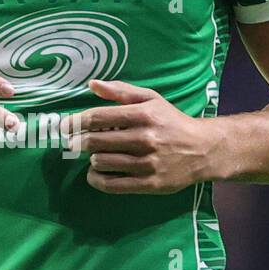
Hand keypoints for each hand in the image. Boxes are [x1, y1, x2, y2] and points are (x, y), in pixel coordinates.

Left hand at [61, 78, 225, 193]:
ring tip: (95, 155)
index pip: (99, 118)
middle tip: (76, 143)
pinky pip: (112, 184)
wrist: (204, 150)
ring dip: (92, 159)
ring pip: (102, 162)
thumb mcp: (151, 99)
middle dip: (80, 142)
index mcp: (144, 115)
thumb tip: (92, 84)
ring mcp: (148, 163)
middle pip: (96, 141)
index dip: (76, 122)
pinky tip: (95, 174)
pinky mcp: (150, 184)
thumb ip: (121, 91)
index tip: (64, 126)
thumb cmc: (172, 122)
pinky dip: (97, 179)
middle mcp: (145, 138)